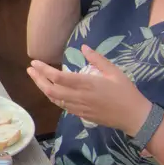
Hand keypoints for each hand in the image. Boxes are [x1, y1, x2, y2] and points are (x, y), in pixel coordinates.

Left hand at [27, 47, 152, 133]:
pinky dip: (53, 97)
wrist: (133, 117)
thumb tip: (83, 47)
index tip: (35, 62)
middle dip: (37, 79)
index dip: (44, 70)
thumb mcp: (114, 72)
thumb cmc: (126, 92)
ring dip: (43, 88)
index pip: (58, 77)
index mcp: (87, 84)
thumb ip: (97, 59)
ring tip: (37, 79)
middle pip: (50, 89)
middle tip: (30, 70)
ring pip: (54, 99)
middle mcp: (79, 97)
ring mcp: (79, 108)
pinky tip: (51, 91)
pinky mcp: (81, 115)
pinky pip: (62, 106)